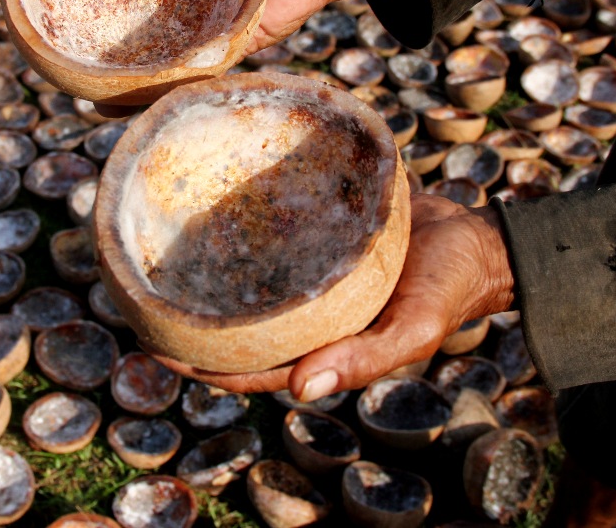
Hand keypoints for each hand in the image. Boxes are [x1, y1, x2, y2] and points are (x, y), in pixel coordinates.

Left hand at [148, 194, 516, 397]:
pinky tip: (214, 223)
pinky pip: (274, 250)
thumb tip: (297, 391)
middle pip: (239, 331)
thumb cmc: (448, 289)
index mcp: (324, 349)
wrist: (476, 240)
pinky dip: (244, 245)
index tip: (153, 346)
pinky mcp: (321, 246)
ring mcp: (313, 284)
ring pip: (251, 292)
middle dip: (191, 325)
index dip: (201, 364)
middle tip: (138, 302)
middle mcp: (310, 319)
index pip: (250, 368)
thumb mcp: (413, 331)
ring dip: (211, 286)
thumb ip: (362, 361)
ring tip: (163, 265)